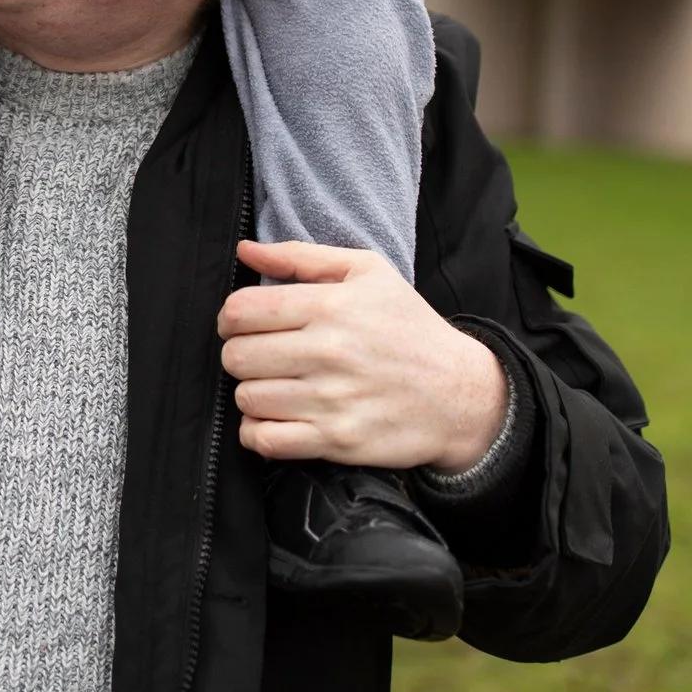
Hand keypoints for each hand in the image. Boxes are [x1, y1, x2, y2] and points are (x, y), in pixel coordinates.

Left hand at [217, 239, 506, 473]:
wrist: (461, 393)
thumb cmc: (410, 328)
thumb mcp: (367, 273)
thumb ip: (301, 256)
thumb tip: (246, 250)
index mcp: (330, 306)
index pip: (242, 310)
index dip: (230, 317)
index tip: (242, 324)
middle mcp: (328, 352)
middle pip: (237, 356)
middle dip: (239, 354)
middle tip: (260, 356)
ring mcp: (332, 400)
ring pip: (247, 398)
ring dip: (251, 393)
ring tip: (274, 386)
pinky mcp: (337, 440)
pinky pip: (266, 440)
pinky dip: (257, 433)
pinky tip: (274, 419)